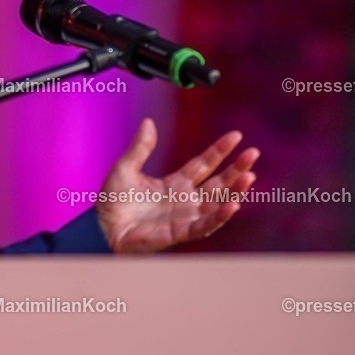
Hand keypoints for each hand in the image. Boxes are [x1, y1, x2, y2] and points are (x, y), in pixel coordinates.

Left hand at [95, 118, 258, 252]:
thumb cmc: (112, 202)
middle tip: (253, 153)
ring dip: (234, 191)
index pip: (203, 164)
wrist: (101, 228)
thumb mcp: (125, 168)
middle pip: (217, 182)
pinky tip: (232, 204)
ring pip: (217, 203)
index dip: (220, 151)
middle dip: (236, 168)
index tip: (236, 136)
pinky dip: (219, 216)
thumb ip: (140, 147)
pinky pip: (204, 225)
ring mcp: (184, 217)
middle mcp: (185, 200)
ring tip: (249, 176)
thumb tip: (148, 121)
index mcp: (174, 183)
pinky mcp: (179, 233)